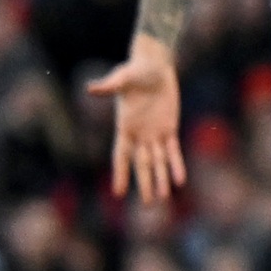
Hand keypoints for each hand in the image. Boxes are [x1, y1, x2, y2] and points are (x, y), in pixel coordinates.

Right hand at [88, 35, 184, 200]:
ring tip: (162, 199)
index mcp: (124, 128)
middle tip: (148, 205)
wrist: (153, 66)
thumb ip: (108, 86)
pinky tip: (179, 180)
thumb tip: (91, 88)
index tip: (119, 193)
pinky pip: (174, 150)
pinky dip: (176, 164)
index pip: (121, 156)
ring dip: (161, 179)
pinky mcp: (170, 127)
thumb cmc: (134, 71)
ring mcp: (154, 133)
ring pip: (158, 162)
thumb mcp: (122, 78)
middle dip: (145, 184)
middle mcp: (139, 135)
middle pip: (142, 165)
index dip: (121, 173)